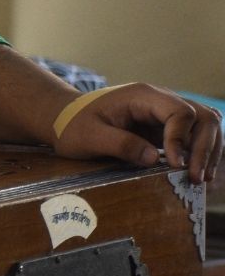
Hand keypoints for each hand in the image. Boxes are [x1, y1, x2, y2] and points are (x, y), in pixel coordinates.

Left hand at [54, 83, 220, 183]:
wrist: (64, 119)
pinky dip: (203, 153)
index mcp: (142, 96)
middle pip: (202, 116)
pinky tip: (199, 174)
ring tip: (202, 179)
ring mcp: (165, 113)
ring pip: (206, 125)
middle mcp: (160, 100)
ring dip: (209, 151)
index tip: (175, 165)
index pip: (180, 112)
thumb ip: (120, 144)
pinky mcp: (167, 128)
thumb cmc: (73, 125)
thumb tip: (153, 158)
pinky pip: (196, 136)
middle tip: (196, 178)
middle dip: (204, 148)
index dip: (182, 139)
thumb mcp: (88, 136)